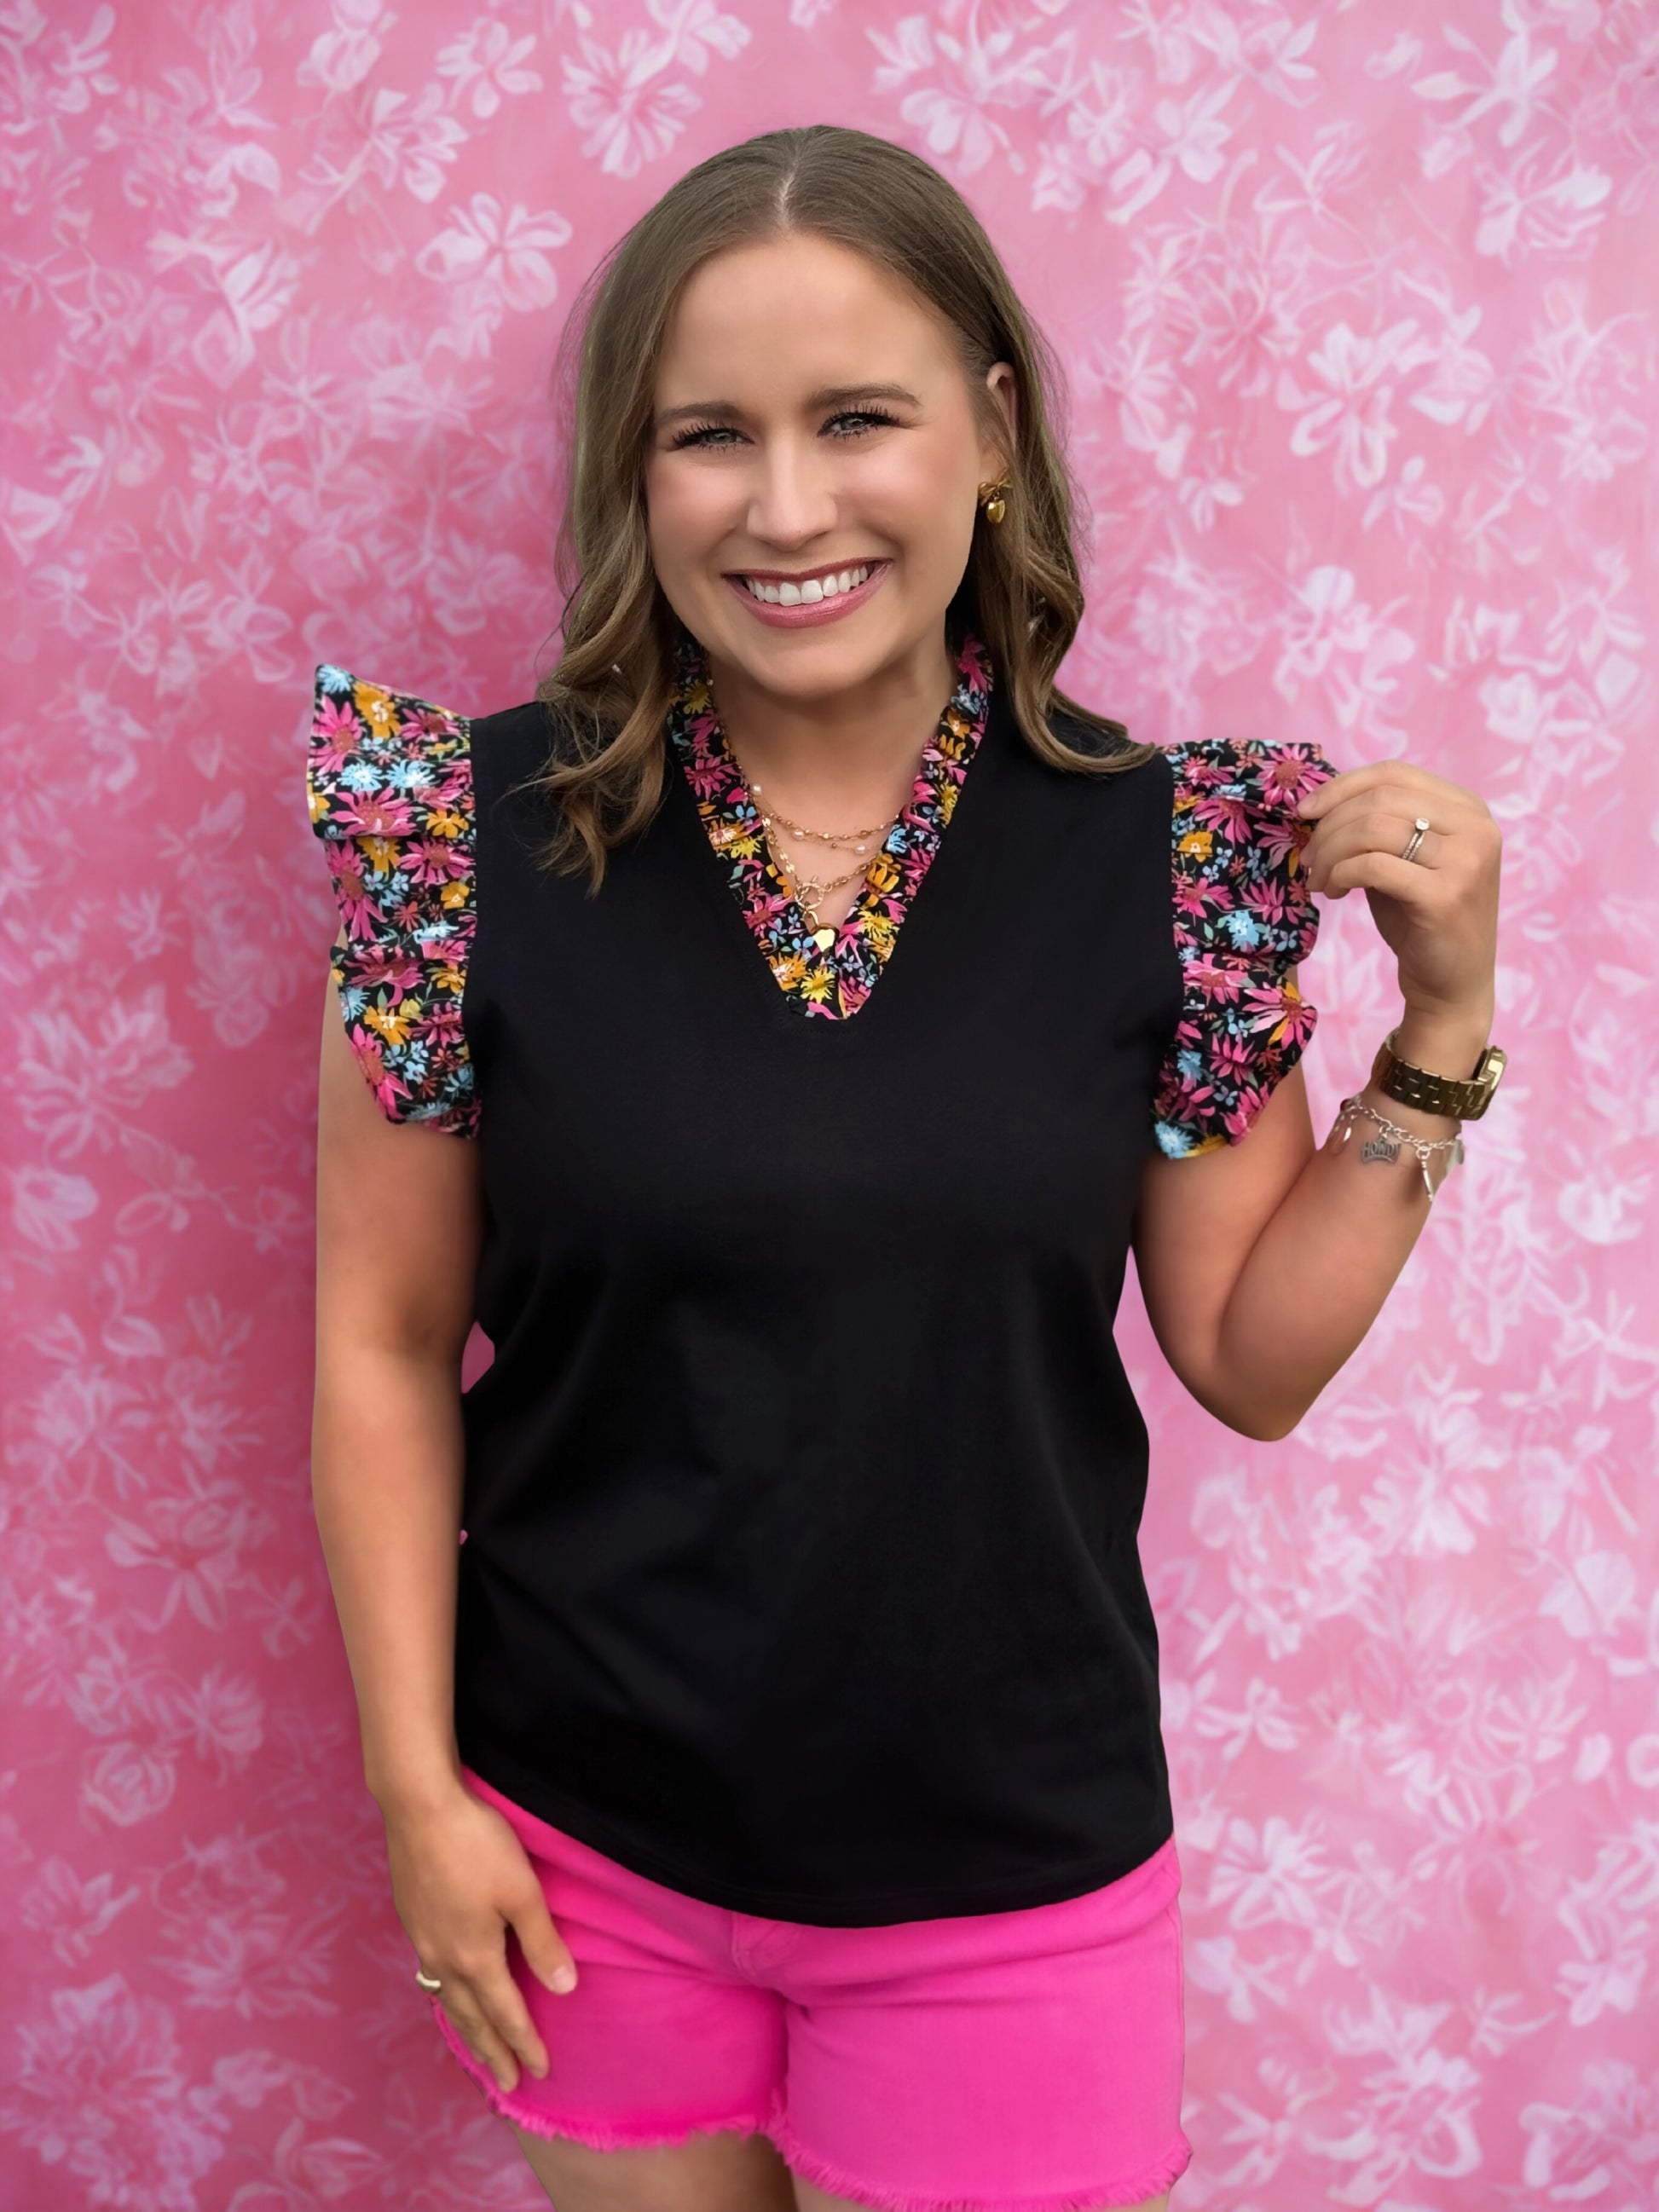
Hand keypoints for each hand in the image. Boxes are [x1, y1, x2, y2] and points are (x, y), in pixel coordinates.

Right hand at [382, 1778, 578, 2094]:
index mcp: (474, 1957)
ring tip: (477, 2049)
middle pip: (470, 2017)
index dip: (525, 2042)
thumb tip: (564, 1989)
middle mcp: (443, 1959)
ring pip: (446, 1999)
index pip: (506, 2012)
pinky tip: (447, 1991)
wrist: (418, 1807)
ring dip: (465, 2028)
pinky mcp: (411, 1918)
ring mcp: (422, 1940)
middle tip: (505, 2082)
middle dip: (491, 2052)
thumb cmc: (477, 1845)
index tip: (540, 2071)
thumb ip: (542, 1942)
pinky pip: (431, 1977)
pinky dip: (446, 1998)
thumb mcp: (521, 1891)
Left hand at [1296, 760, 1500, 1025]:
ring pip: (1374, 829)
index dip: (1342, 787)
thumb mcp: (1403, 860)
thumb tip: (1318, 804)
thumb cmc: (1421, 919)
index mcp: (1468, 809)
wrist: (1452, 984)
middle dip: (1330, 825)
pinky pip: (1373, 866)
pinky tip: (1334, 892)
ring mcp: (1466, 860)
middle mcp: (1476, 828)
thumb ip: (1378, 826)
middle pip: (1381, 799)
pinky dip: (1341, 873)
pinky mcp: (1445, 895)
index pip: (1394, 773)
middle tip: (1309, 857)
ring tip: (1319, 879)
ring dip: (1331, 852)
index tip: (1306, 812)